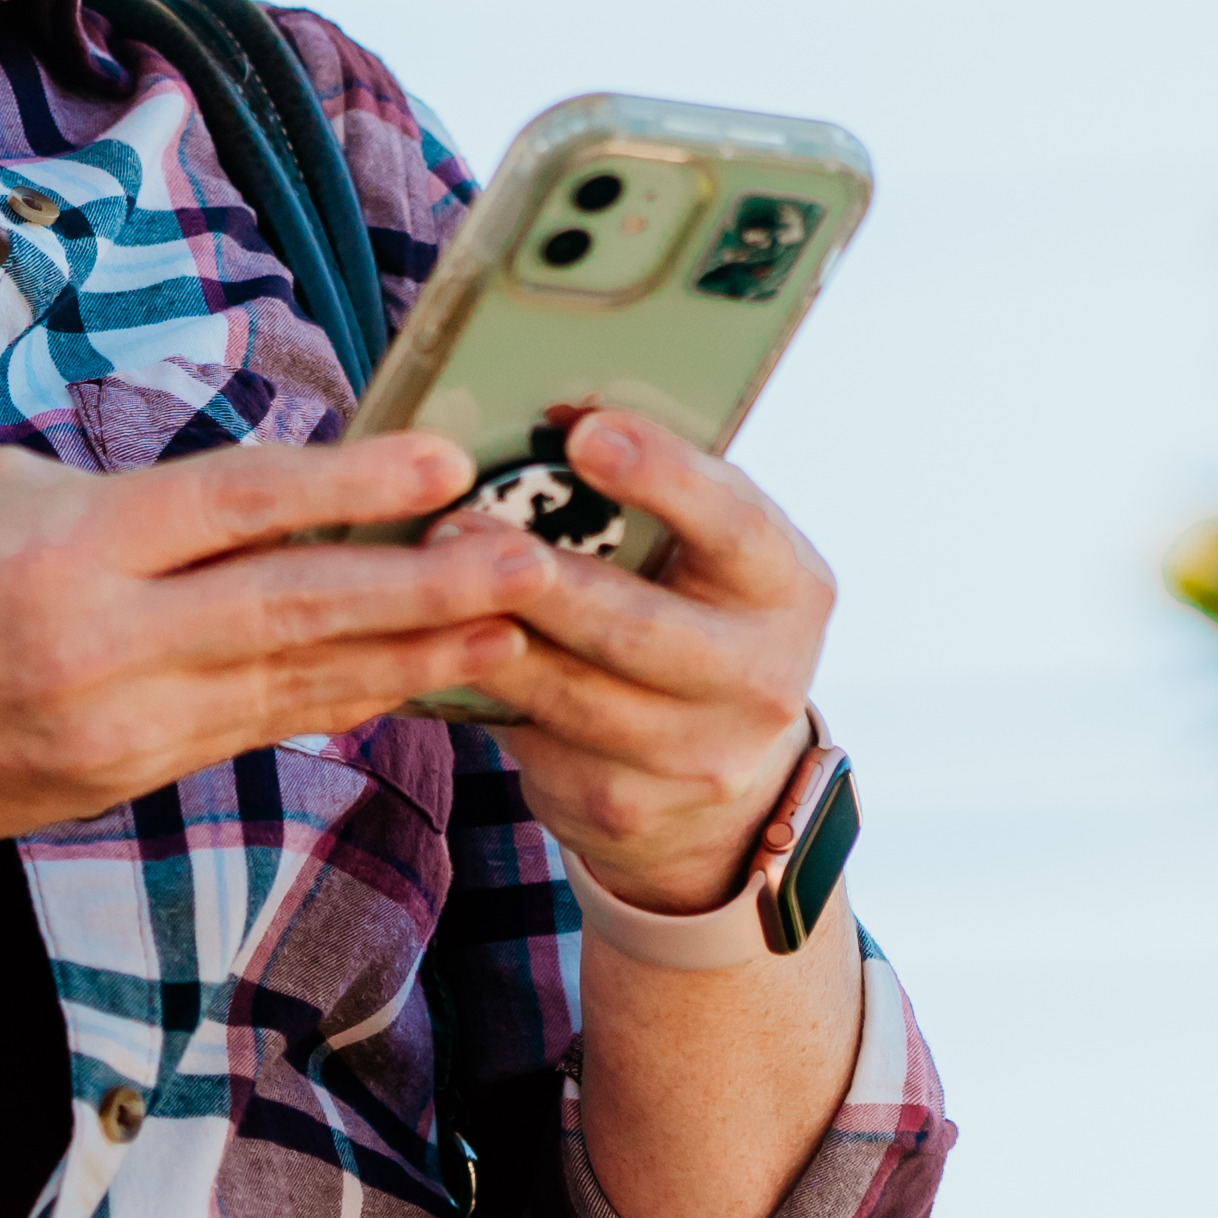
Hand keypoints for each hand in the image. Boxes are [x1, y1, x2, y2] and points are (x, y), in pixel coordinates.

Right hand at [0, 428, 549, 869]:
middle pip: (295, 603)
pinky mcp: (117, 781)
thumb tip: (233, 507)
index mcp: (69, 548)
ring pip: (289, 679)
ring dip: (406, 654)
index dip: (355, 480)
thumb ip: (122, 504)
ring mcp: (116, 727)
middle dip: (424, 583)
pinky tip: (402, 680)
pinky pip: (246, 727)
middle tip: (530, 558)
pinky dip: (328, 698)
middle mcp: (104, 644)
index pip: (241, 502)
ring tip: (508, 628)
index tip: (446, 457)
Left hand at [462, 409, 836, 919]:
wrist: (722, 779)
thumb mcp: (709, 557)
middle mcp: (763, 678)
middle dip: (542, 577)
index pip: (734, 525)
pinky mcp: (627, 807)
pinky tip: (434, 656)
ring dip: (490, 639)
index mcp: (790, 588)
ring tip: (428, 583)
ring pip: (574, 695)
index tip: (584, 433)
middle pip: (639, 627)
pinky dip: (480, 696)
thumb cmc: (696, 616)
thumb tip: (552, 411)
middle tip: (458, 524)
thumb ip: (659, 499)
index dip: (663, 477)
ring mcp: (699, 757)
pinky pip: (535, 746)